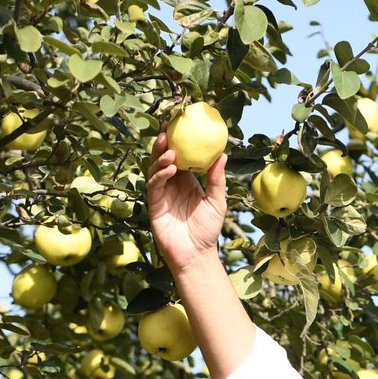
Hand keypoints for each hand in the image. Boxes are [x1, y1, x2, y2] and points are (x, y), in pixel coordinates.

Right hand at [147, 132, 226, 275]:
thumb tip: (223, 154)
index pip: (179, 155)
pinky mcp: (154, 205)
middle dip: (162, 142)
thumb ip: (217, 179)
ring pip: (155, 169)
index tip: (180, 124)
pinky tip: (170, 169)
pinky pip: (154, 186)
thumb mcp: (217, 201)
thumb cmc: (208, 229)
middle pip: (163, 158)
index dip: (177, 140)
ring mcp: (161, 194)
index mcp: (186, 180)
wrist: (196, 254)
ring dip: (161, 158)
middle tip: (167, 128)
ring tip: (170, 151)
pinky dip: (160, 175)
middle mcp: (171, 184)